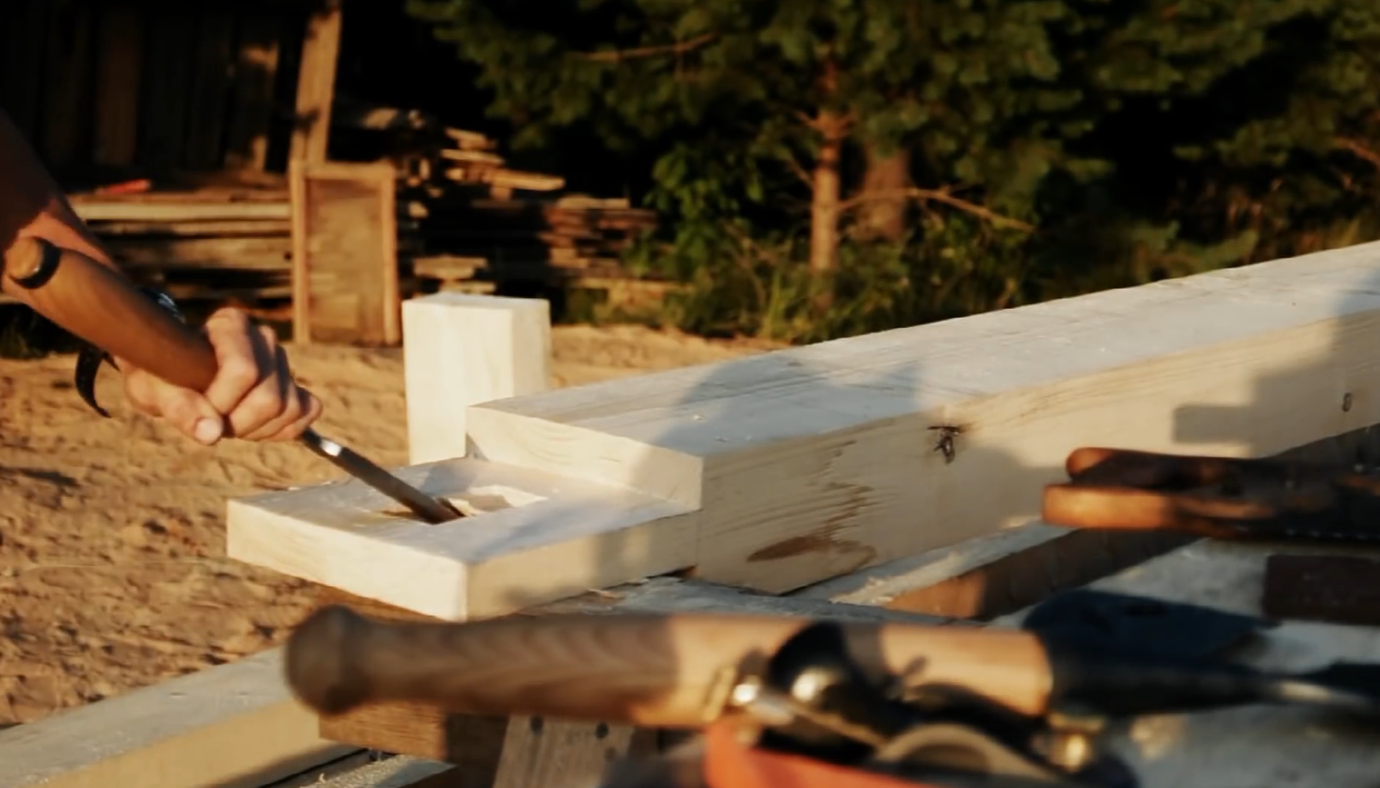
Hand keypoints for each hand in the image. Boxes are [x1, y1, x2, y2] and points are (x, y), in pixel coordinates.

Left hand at [119, 307, 322, 444]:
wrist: (174, 376)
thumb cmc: (161, 377)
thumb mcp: (154, 390)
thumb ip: (180, 408)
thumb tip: (211, 433)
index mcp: (230, 325)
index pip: (244, 371)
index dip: (221, 402)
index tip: (198, 408)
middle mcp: (263, 338)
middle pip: (269, 397)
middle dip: (239, 423)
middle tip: (213, 422)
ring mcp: (283, 361)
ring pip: (288, 408)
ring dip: (257, 429)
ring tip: (229, 423)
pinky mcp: (295, 383)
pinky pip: (307, 411)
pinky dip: (283, 429)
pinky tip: (255, 427)